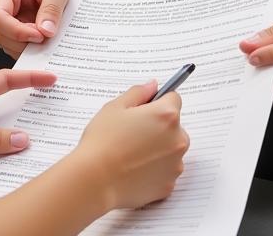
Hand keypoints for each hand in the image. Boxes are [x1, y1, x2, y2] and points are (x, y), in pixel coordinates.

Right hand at [0, 0, 71, 58]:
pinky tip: (43, 39)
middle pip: (0, 32)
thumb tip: (45, 30)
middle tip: (44, 38)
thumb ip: (52, 7)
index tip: (38, 35)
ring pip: (7, 41)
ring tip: (46, 38)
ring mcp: (9, 16)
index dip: (16, 31)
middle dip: (22, 41)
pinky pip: (17, 43)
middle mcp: (3, 2)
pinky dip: (30, 46)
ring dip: (26, 46)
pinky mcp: (17, 26)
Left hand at [0, 68, 55, 185]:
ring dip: (14, 134)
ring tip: (38, 138)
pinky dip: (2, 151)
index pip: (5, 80)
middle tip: (52, 109)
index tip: (50, 77)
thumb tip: (21, 138)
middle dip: (28, 106)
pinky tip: (12, 161)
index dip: (29, 78)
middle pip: (6, 104)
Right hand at [73, 81, 188, 210]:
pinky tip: (134, 170)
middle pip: (174, 126)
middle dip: (158, 126)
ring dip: (158, 149)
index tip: (144, 110)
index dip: (157, 102)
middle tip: (133, 133)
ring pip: (170, 149)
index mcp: (166, 115)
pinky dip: (154, 170)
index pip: (173, 98)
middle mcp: (177, 140)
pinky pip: (165, 171)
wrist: (94, 181)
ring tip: (132, 153)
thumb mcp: (115, 107)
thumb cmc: (102, 142)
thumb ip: (139, 92)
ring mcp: (175, 165)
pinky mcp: (168, 186)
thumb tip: (153, 86)